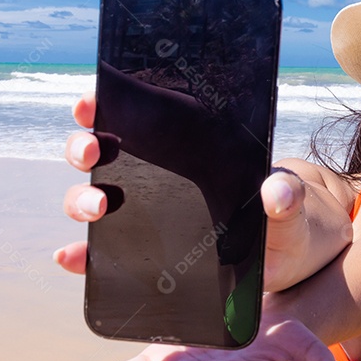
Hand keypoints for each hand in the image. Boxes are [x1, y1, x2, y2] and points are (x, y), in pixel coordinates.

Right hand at [53, 95, 347, 280]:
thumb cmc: (282, 211)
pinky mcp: (142, 249)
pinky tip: (71, 256)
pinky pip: (102, 250)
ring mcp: (142, 213)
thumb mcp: (289, 201)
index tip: (90, 103)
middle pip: (98, 153)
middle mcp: (151, 173)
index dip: (101, 104)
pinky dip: (80, 253)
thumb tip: (275, 193)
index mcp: (183, 145)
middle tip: (94, 151)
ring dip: (81, 199)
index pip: (130, 114)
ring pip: (91, 197)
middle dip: (84, 147)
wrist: (285, 252)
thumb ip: (286, 195)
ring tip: (98, 208)